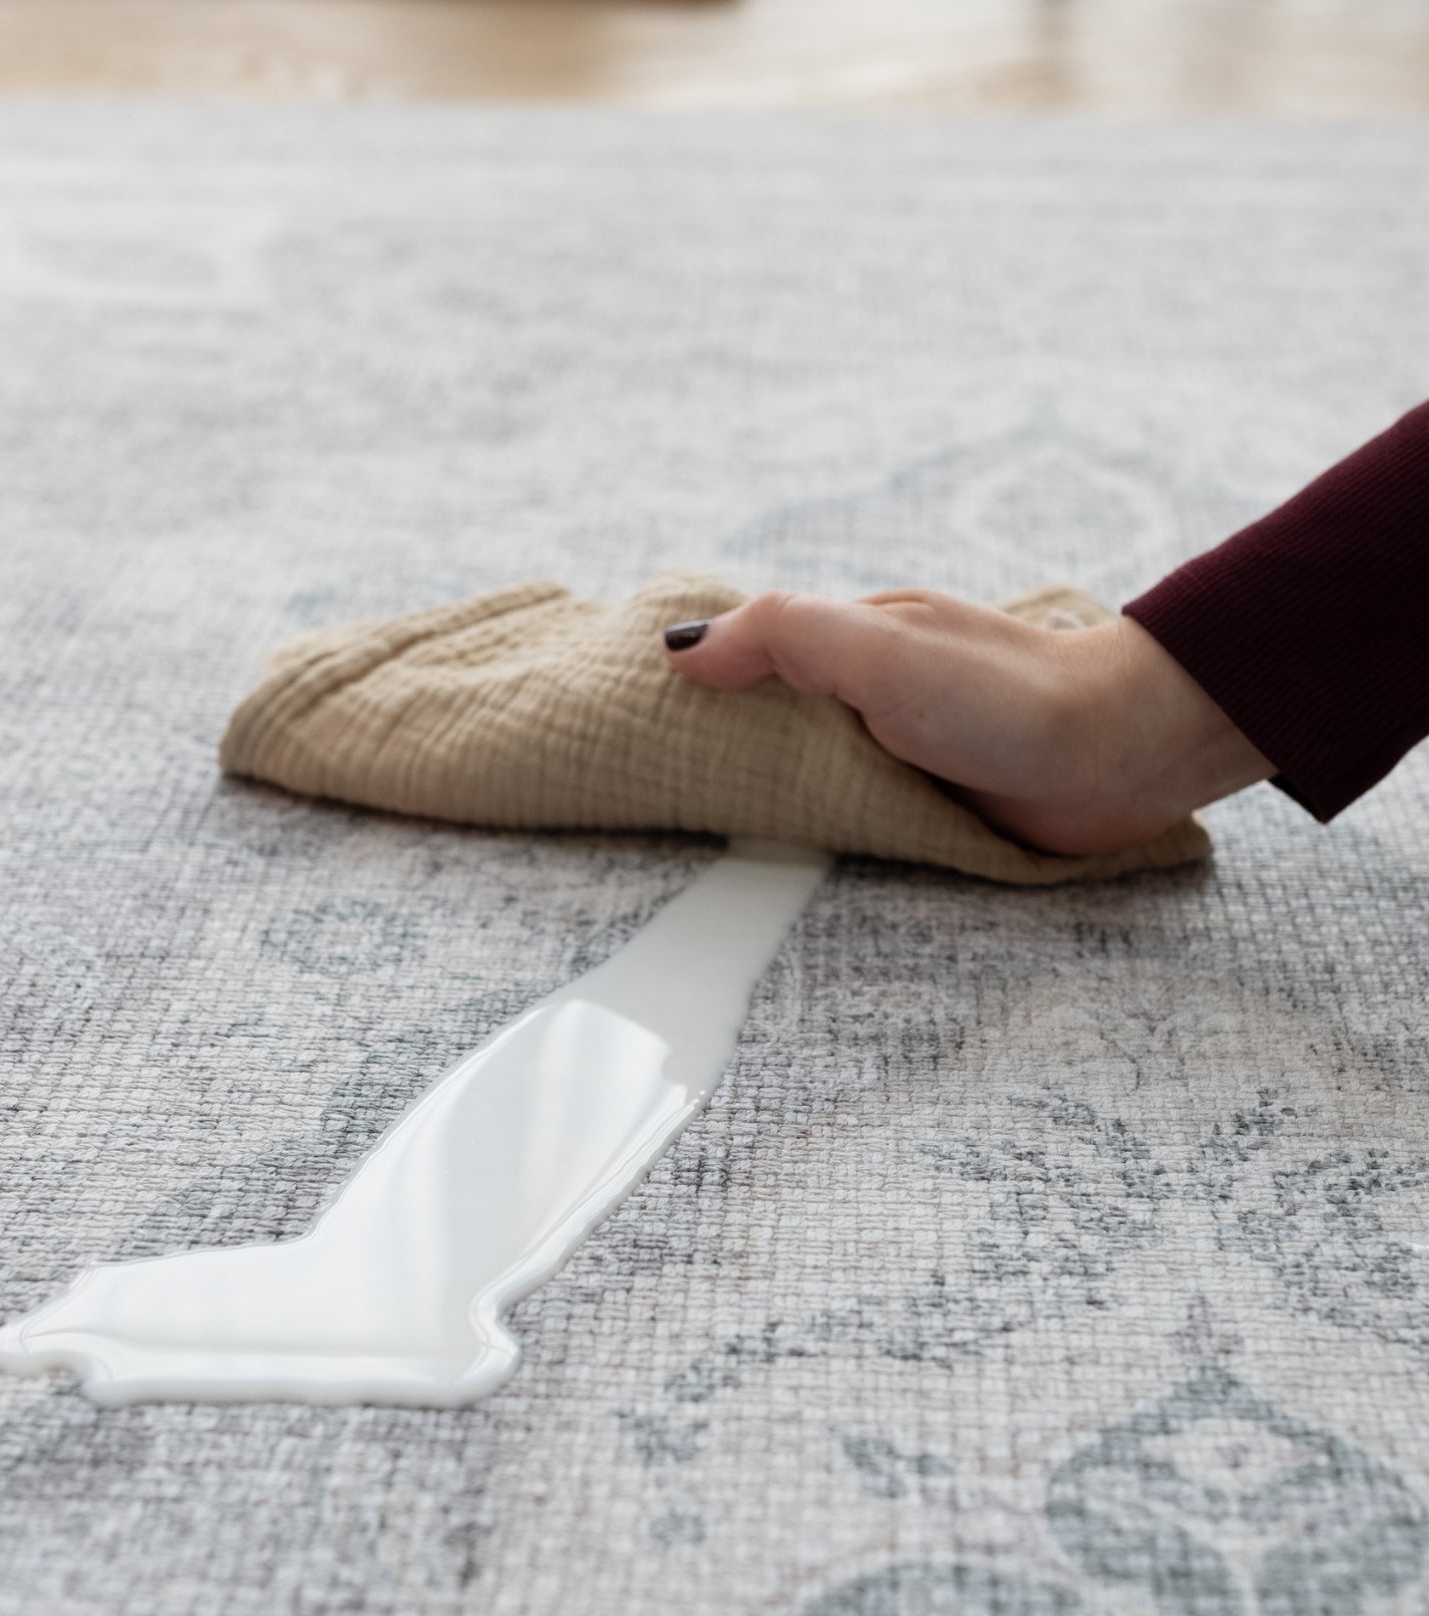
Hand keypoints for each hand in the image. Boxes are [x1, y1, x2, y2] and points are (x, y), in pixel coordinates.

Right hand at [664, 589, 1272, 854]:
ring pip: (807, 772)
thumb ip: (782, 636)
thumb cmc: (1004, 693)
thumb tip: (679, 649)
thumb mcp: (878, 647)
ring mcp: (899, 748)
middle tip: (645, 786)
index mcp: (852, 638)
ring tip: (694, 824)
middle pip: (769, 718)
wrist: (1118, 755)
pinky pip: (853, 816)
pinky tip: (786, 846)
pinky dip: (817, 826)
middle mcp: (870, 689)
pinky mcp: (929, 804)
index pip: (748, 656)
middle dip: (713, 743)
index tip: (629, 719)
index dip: (692, 684)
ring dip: (764, 793)